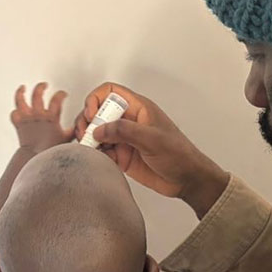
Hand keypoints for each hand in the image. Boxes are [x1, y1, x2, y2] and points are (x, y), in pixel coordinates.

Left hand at [11, 82, 74, 152]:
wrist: (34, 157)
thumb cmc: (49, 150)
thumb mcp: (65, 139)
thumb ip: (72, 131)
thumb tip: (79, 128)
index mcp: (50, 117)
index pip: (57, 99)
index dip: (61, 94)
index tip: (62, 94)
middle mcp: (38, 115)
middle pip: (37, 93)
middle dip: (41, 87)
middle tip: (44, 85)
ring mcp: (27, 118)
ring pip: (20, 99)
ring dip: (21, 92)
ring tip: (23, 88)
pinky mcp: (18, 124)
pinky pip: (14, 114)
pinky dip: (15, 111)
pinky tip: (17, 108)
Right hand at [77, 82, 228, 216]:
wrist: (186, 180)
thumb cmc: (178, 155)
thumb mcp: (152, 139)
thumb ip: (124, 131)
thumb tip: (98, 130)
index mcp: (138, 108)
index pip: (110, 91)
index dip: (96, 99)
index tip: (92, 115)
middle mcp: (128, 121)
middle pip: (98, 112)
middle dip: (87, 121)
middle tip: (86, 136)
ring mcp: (123, 138)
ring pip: (97, 132)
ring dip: (88, 139)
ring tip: (89, 149)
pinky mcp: (121, 156)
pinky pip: (101, 151)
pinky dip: (95, 154)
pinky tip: (99, 160)